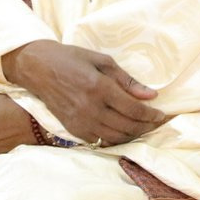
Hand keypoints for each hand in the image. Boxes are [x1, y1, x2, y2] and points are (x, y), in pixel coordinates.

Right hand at [0, 40, 164, 145]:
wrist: (38, 69)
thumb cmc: (71, 59)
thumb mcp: (101, 61)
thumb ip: (127, 80)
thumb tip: (151, 95)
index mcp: (99, 88)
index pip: (134, 109)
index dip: (152, 115)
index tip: (162, 114)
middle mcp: (91, 109)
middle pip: (128, 126)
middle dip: (147, 126)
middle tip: (157, 122)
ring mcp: (81, 122)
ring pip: (116, 137)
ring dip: (133, 135)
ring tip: (143, 127)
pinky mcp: (73, 129)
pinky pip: (100, 141)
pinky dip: (116, 139)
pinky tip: (123, 131)